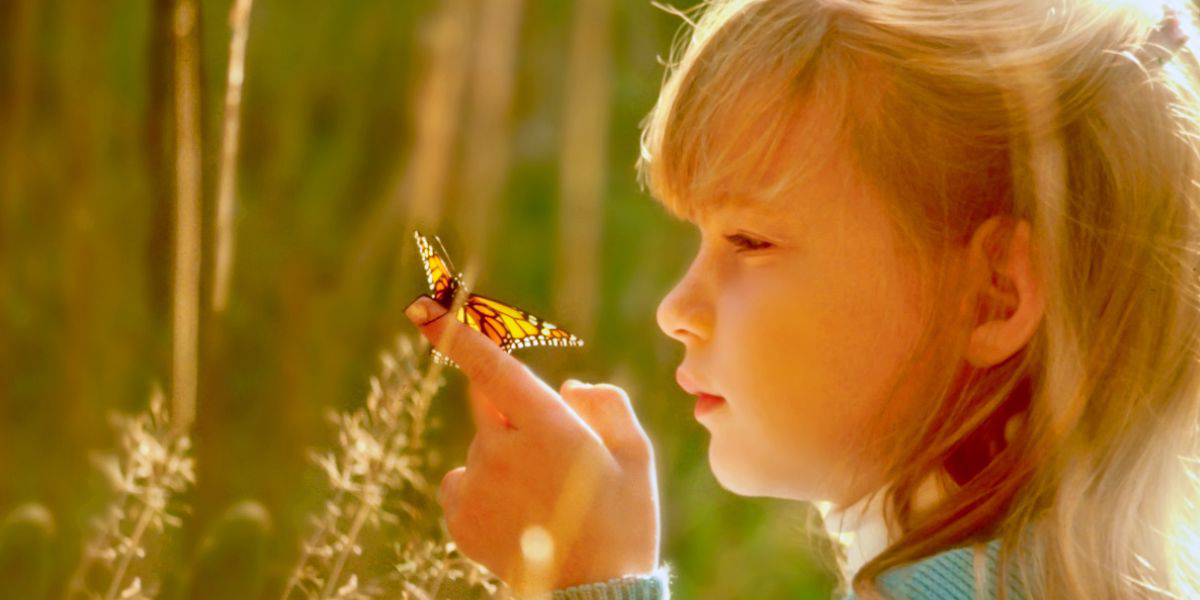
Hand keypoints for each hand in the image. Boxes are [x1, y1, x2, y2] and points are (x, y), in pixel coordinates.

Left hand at [404, 295, 660, 594]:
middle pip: (489, 404)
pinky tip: (518, 516)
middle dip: (514, 411)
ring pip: (482, 447)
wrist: (592, 599)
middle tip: (553, 451)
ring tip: (546, 502)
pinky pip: (463, 483)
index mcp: (546, 426)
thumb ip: (607, 405)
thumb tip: (570, 388)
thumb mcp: (636, 457)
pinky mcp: (460, 518)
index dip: (459, 334)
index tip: (428, 309)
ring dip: (505, 457)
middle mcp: (500, 449)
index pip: (493, 366)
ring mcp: (476, 485)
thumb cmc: (623, 523)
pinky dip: (483, 488)